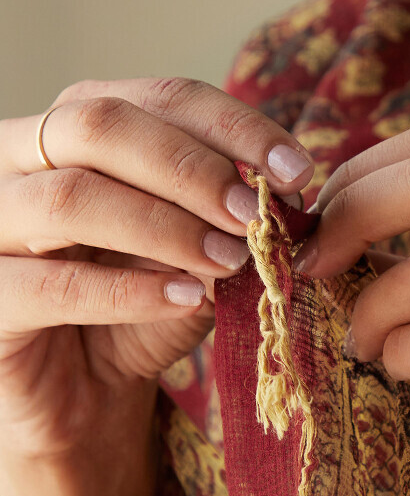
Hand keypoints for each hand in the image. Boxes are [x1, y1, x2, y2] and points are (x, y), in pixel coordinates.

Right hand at [0, 77, 312, 461]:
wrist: (82, 398)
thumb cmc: (139, 312)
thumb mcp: (195, 258)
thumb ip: (225, 222)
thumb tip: (280, 197)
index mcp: (79, 128)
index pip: (159, 97)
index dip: (233, 126)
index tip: (296, 171)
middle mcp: (20, 157)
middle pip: (101, 125)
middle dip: (192, 168)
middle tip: (252, 214)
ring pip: (70, 197)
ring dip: (165, 227)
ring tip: (230, 262)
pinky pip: (51, 285)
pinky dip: (128, 290)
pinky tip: (185, 298)